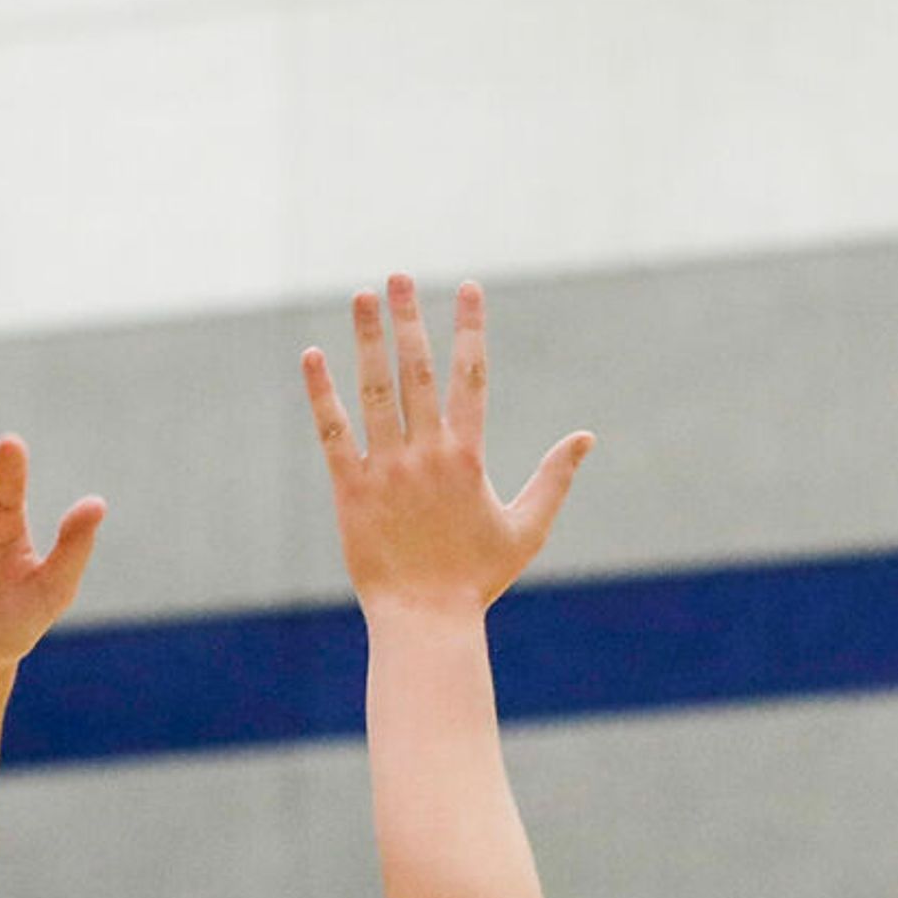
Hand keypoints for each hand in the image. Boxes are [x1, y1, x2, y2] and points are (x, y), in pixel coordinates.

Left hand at [304, 275, 591, 618]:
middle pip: (419, 372)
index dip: (471, 328)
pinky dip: (322, 394)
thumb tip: (586, 437)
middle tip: (400, 275)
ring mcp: (386, 471)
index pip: (472, 377)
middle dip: (410, 319)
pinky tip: (312, 355)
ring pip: (375, 392)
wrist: (425, 621)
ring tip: (364, 296)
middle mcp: (426, 455)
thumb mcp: (527, 529)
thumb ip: (554, 479)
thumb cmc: (476, 579)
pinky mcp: (351, 491)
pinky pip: (334, 433)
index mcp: (468, 458)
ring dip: (369, 340)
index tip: (469, 286)